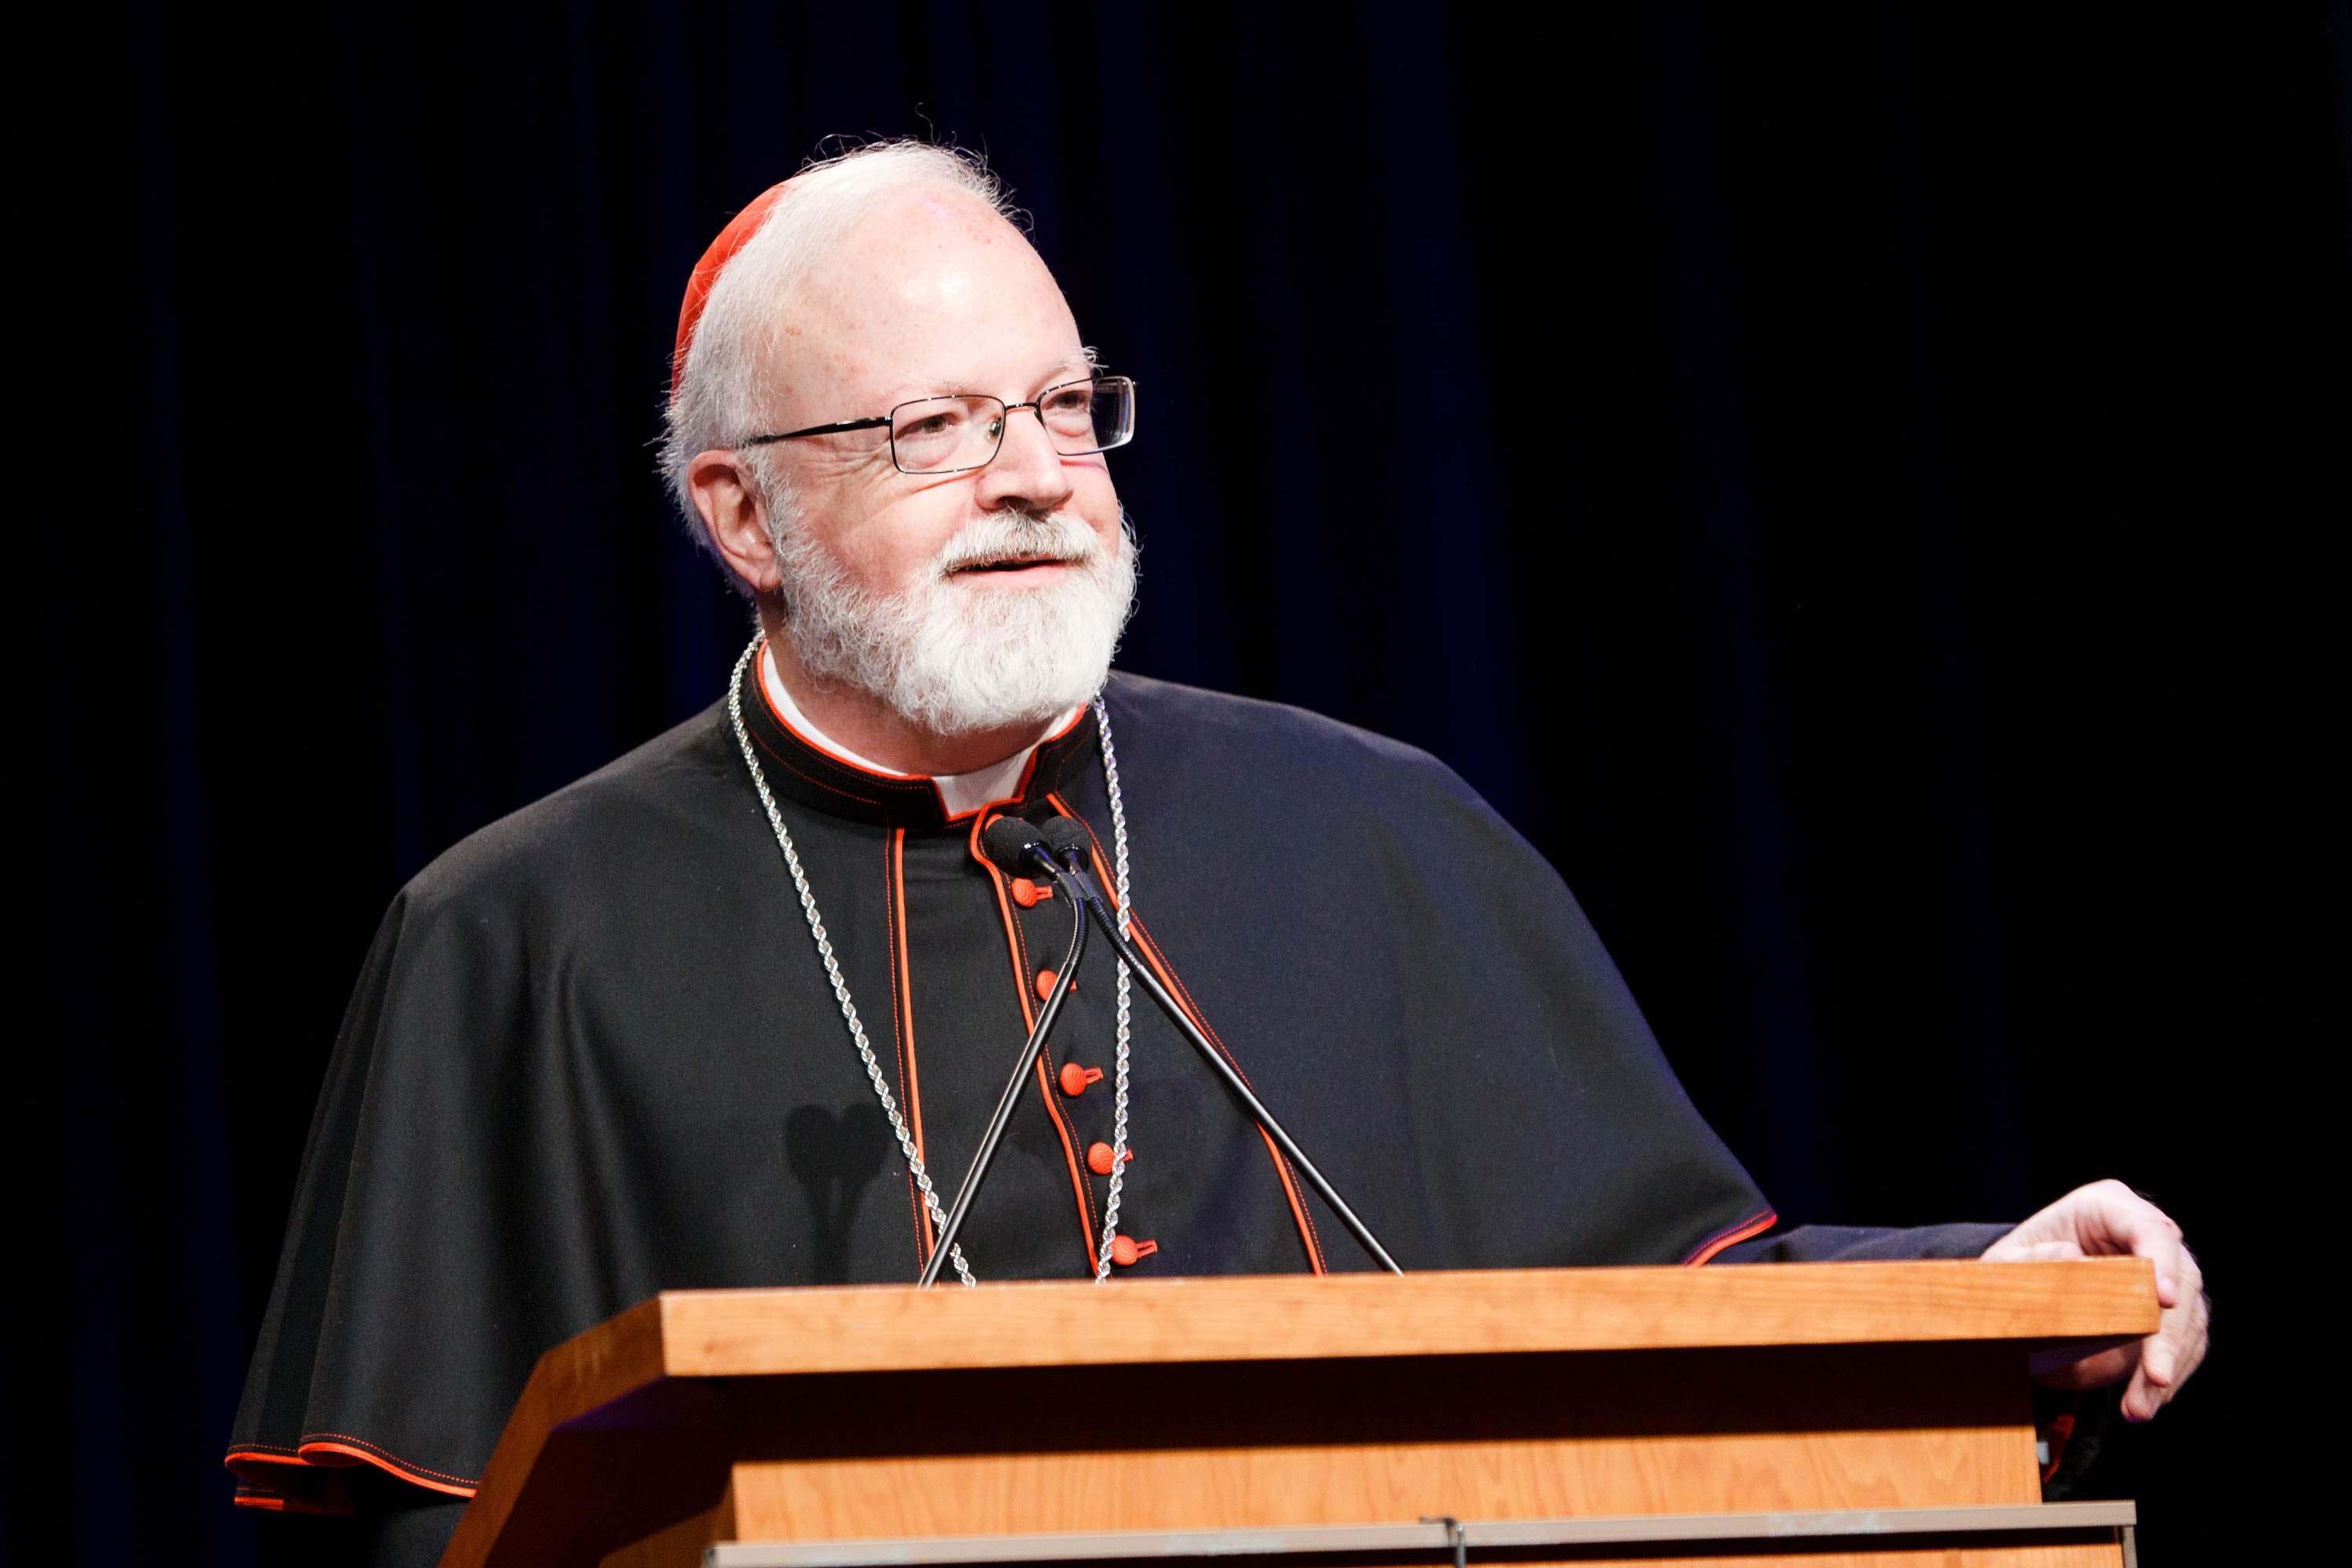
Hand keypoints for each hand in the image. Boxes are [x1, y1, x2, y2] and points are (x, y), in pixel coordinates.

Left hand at [1980, 1179, 2206, 1421]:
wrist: (2023, 1293)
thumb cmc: (2014, 1272)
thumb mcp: (2003, 1265)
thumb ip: (2027, 1261)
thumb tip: (2069, 1256)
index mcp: (2104, 1208)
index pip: (2148, 1228)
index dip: (2161, 1263)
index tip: (2163, 1301)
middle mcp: (2145, 1234)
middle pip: (2180, 1281)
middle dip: (2168, 1334)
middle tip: (2155, 1377)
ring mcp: (2167, 1272)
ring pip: (2190, 1319)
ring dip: (2169, 1366)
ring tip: (2139, 1407)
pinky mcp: (2175, 1311)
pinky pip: (2186, 1345)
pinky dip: (2168, 1379)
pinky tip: (2145, 1403)